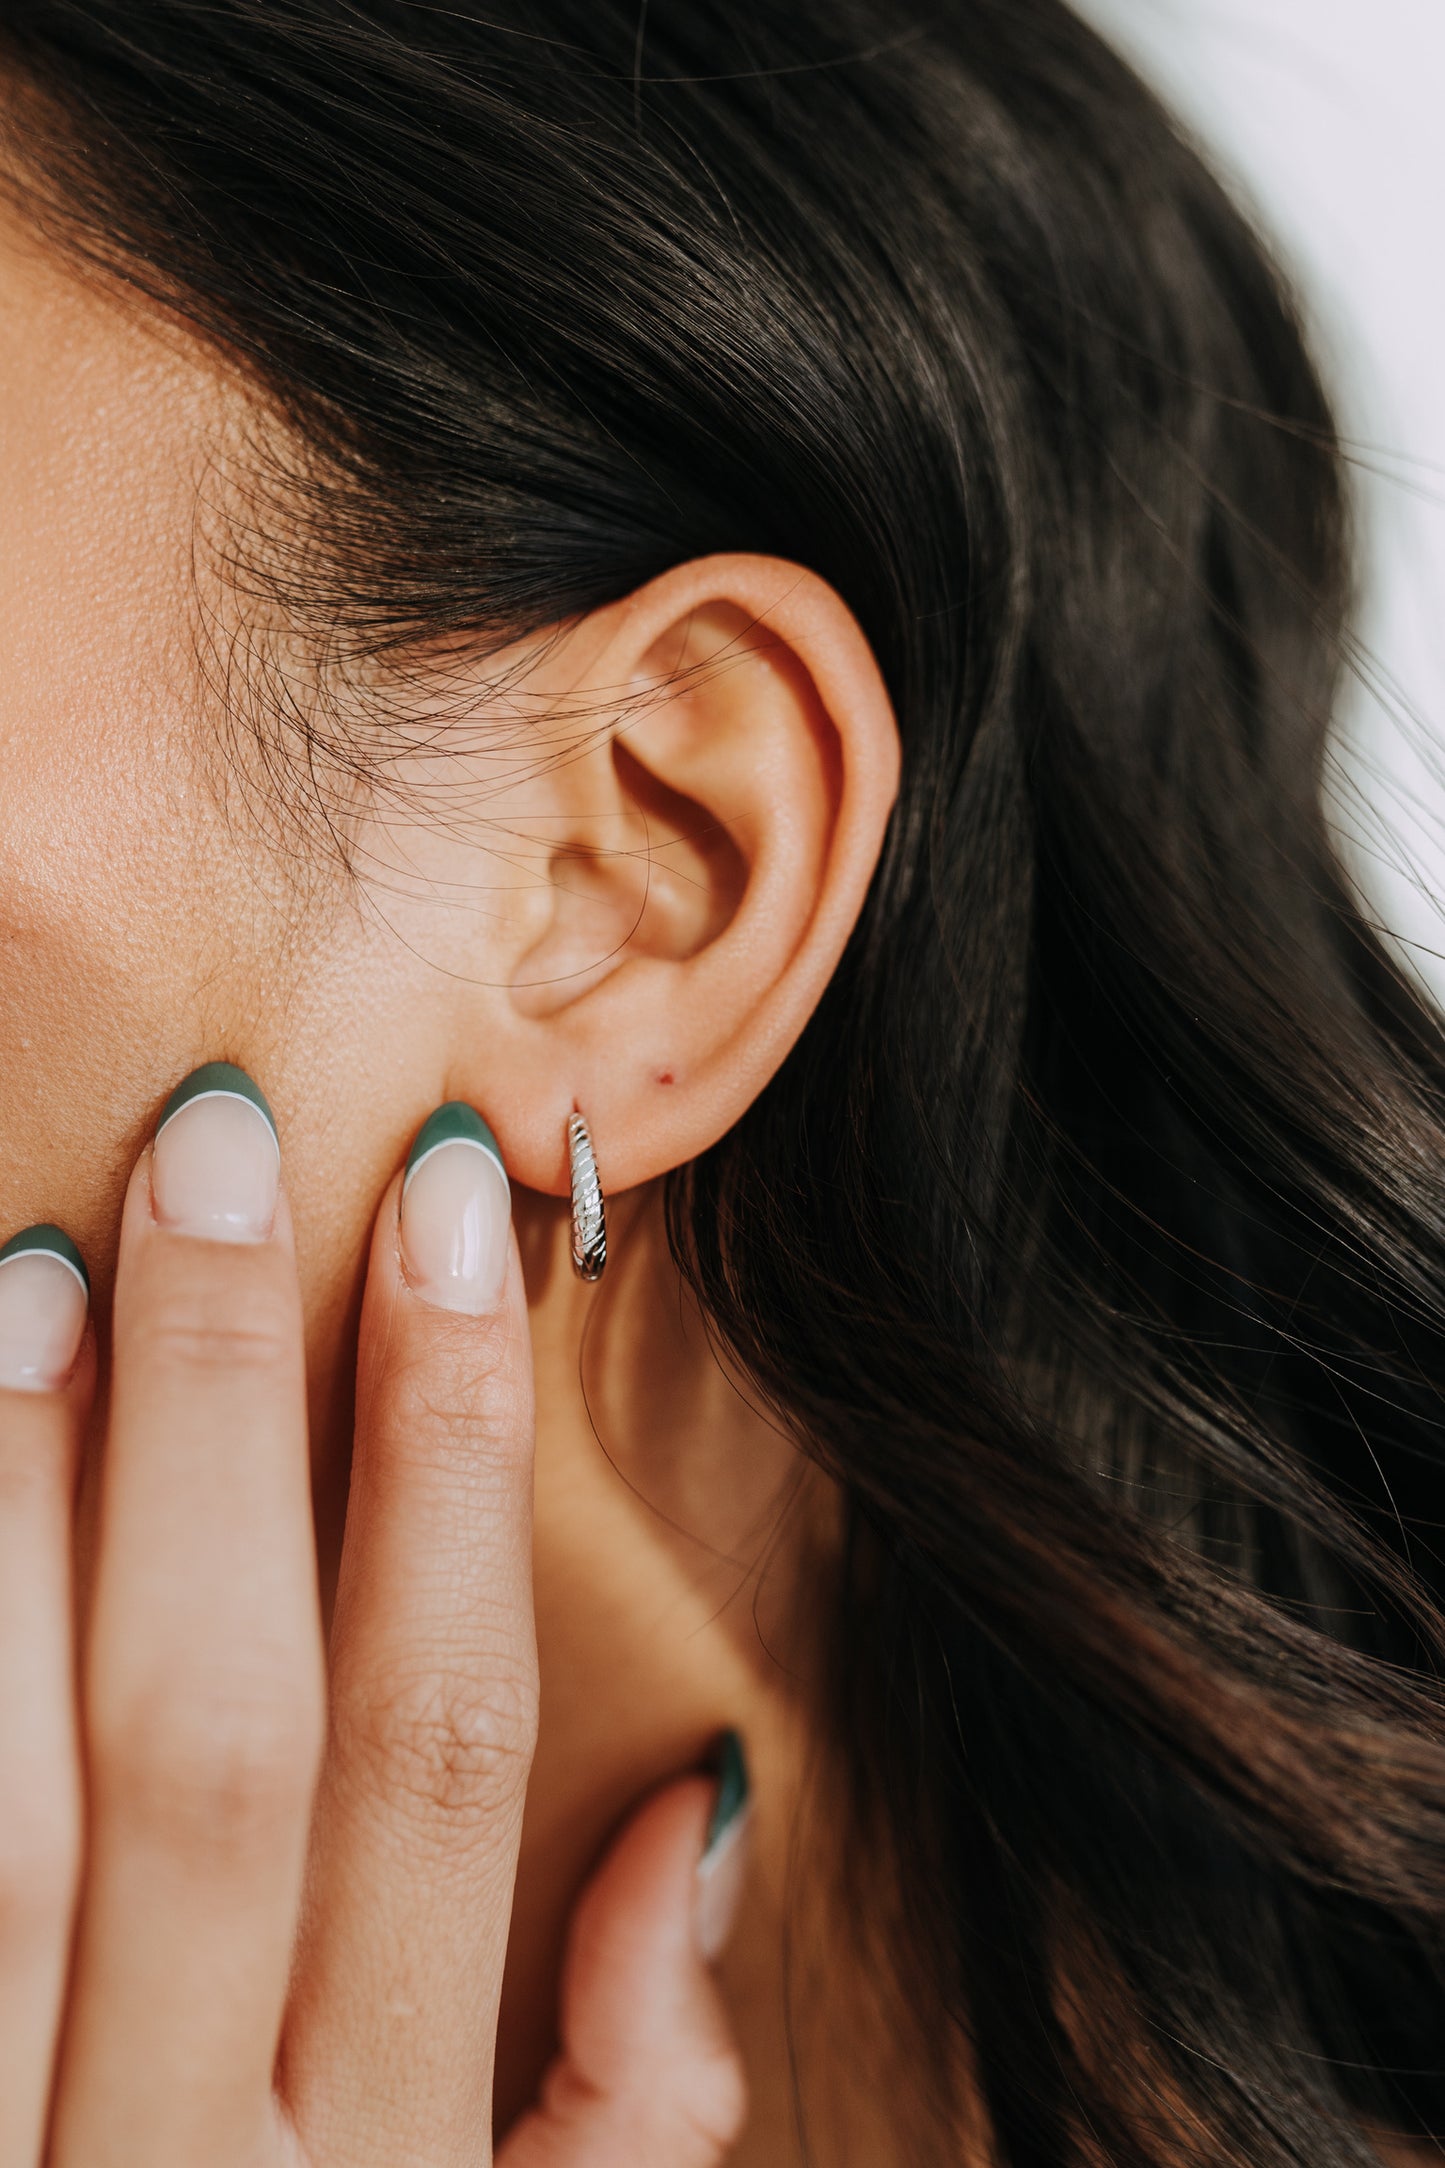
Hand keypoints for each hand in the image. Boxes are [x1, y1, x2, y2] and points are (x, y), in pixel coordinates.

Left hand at [0, 1072, 748, 2166]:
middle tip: (229, 1147)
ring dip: (20, 1522)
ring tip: (32, 1266)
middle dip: (238, 1418)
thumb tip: (710, 1814)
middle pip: (229, 1733)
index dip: (458, 1463)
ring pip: (9, 1811)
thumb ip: (620, 2111)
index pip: (446, 1746)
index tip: (455, 1217)